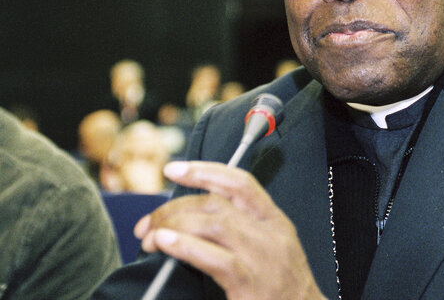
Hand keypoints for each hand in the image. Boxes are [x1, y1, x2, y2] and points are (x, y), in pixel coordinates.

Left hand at [134, 161, 325, 299]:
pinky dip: (185, 246)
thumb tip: (192, 218)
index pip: (240, 183)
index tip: (174, 169)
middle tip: (147, 223)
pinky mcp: (250, 285)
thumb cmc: (281, 291)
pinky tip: (165, 243)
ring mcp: (262, 259)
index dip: (204, 171)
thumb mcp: (272, 250)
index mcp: (276, 222)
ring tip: (150, 236)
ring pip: (213, 224)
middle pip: (217, 204)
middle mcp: (271, 235)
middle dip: (174, 207)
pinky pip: (214, 258)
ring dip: (174, 225)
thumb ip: (243, 230)